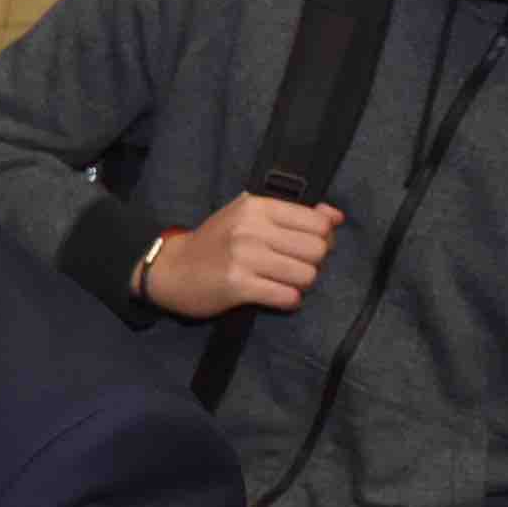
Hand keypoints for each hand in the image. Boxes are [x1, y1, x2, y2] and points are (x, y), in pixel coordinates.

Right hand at [143, 196, 340, 321]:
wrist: (170, 270)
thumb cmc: (215, 242)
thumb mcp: (248, 215)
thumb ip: (292, 213)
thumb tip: (337, 216)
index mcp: (256, 206)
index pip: (318, 222)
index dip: (321, 238)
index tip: (304, 247)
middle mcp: (251, 228)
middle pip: (318, 250)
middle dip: (312, 263)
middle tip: (292, 267)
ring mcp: (243, 257)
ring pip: (307, 275)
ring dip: (300, 284)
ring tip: (281, 281)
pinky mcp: (237, 285)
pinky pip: (287, 297)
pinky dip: (287, 300)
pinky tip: (273, 295)